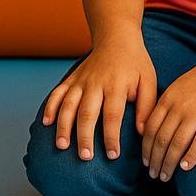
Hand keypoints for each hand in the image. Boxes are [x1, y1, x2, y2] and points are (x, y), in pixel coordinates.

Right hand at [41, 37, 156, 160]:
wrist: (116, 38)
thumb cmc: (136, 63)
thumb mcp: (149, 82)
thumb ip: (147, 107)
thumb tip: (143, 133)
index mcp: (116, 86)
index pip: (112, 115)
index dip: (111, 136)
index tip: (112, 156)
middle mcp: (95, 83)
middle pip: (87, 112)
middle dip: (84, 136)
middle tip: (85, 157)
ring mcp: (80, 81)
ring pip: (68, 105)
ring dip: (63, 125)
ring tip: (61, 145)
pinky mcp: (71, 79)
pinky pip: (58, 93)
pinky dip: (50, 107)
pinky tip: (46, 123)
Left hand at [141, 51, 195, 180]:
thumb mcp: (179, 88)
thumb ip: (167, 105)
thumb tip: (156, 126)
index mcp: (168, 99)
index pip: (150, 128)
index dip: (146, 148)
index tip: (144, 162)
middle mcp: (178, 107)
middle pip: (160, 139)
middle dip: (154, 160)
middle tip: (153, 175)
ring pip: (177, 143)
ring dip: (168, 163)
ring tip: (165, 177)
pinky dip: (191, 156)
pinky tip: (185, 168)